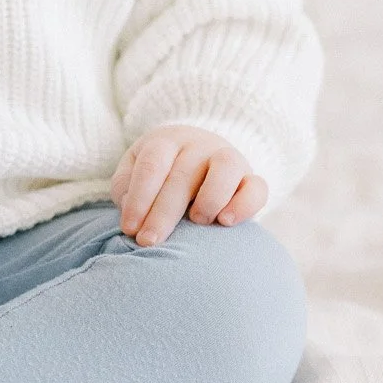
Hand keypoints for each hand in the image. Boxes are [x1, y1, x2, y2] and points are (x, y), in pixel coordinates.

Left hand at [110, 124, 267, 246]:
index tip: (129, 229)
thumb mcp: (134, 171)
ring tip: (196, 222)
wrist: (199, 155)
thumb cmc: (160, 171)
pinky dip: (244, 205)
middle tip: (149, 241)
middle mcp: (198, 145)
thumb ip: (125, 186)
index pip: (152, 165)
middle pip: (182, 174)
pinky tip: (226, 222)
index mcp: (166, 141)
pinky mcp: (251, 177)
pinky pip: (257, 187)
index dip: (139, 198)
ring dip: (209, 197)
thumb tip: (129, 206)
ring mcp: (228, 157)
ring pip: (225, 167)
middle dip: (163, 213)